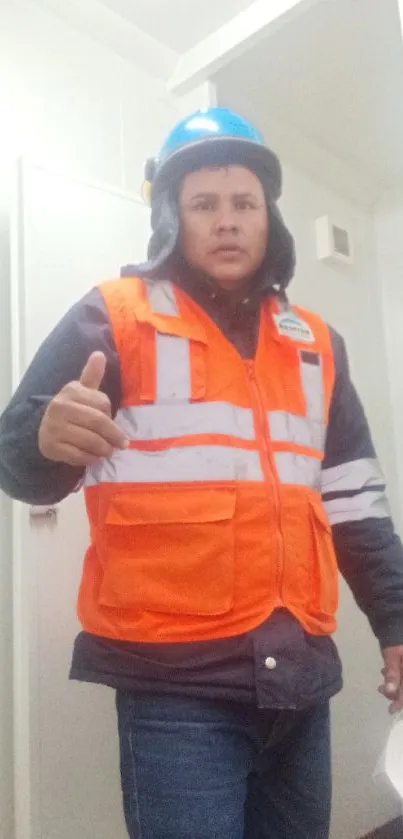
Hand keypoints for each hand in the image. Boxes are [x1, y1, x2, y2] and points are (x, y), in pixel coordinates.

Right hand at [38, 352, 127, 466]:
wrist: (42, 430)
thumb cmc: (70, 410)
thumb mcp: (81, 391)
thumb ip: (91, 375)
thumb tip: (99, 354)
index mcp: (71, 391)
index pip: (103, 404)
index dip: (112, 416)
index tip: (112, 423)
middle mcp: (60, 407)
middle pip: (98, 422)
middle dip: (113, 436)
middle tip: (121, 444)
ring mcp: (54, 427)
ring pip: (90, 441)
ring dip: (104, 449)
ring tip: (108, 451)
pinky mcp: (52, 446)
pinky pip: (78, 455)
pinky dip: (90, 459)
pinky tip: (93, 457)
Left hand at [379, 646, 402, 713]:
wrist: (395, 628)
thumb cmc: (395, 642)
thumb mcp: (393, 657)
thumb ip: (393, 674)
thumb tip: (390, 690)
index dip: (400, 702)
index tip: (391, 710)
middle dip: (394, 693)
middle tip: (381, 689)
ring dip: (393, 687)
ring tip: (382, 683)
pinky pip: (402, 679)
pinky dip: (394, 680)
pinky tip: (386, 673)